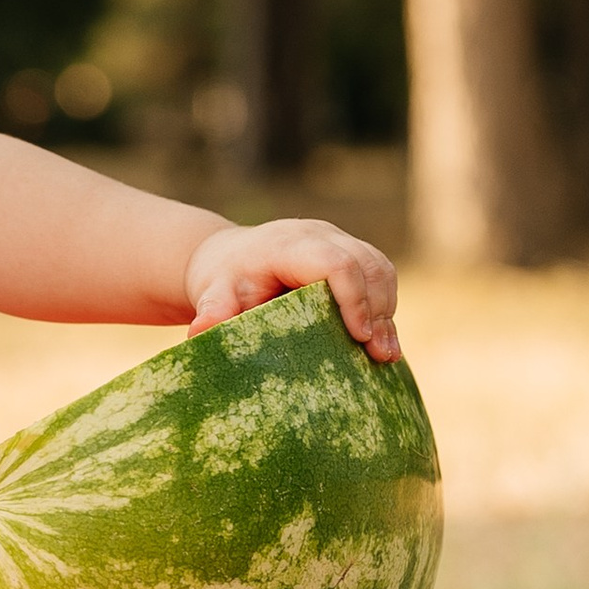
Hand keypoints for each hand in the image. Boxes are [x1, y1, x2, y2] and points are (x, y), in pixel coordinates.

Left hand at [184, 218, 400, 362]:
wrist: (228, 257)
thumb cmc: (223, 280)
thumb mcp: (213, 293)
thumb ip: (213, 310)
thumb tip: (201, 332)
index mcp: (288, 244)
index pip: (335, 264)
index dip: (353, 299)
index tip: (359, 337)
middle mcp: (319, 234)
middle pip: (367, 264)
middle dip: (378, 310)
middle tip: (381, 354)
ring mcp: (338, 239)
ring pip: (380, 267)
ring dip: (387, 310)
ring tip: (387, 354)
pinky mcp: (350, 252)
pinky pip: (380, 273)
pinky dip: (385, 305)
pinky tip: (384, 339)